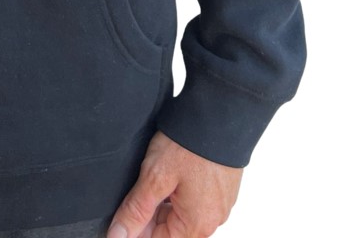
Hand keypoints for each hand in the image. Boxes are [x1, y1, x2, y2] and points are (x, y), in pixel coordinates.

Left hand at [107, 131, 242, 237]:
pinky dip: (178, 193)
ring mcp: (219, 203)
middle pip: (172, 229)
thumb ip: (136, 210)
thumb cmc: (189, 144)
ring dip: (163, 203)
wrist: (221, 114)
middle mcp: (212, 220)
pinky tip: (167, 174)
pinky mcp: (222, 187)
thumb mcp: (155, 176)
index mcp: (196, 225)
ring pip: (183, 213)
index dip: (136, 230)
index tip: (124, 214)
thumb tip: (117, 236)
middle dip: (150, 216)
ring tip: (149, 178)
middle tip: (133, 192)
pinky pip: (196, 199)